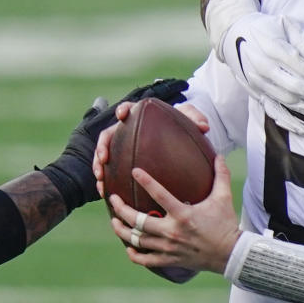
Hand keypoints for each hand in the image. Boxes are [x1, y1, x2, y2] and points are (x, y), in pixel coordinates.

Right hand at [93, 101, 207, 198]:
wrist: (179, 140)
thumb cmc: (183, 126)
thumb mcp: (190, 120)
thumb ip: (196, 119)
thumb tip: (204, 126)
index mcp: (139, 116)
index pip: (128, 109)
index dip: (123, 110)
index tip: (122, 115)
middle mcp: (126, 131)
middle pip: (108, 135)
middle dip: (102, 147)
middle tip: (103, 158)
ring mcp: (122, 146)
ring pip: (104, 155)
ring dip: (99, 166)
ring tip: (101, 179)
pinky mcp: (122, 161)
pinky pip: (110, 171)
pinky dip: (106, 181)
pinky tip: (105, 193)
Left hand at [108, 155, 240, 274]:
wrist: (231, 253)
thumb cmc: (226, 224)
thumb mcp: (224, 198)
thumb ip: (221, 176)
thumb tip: (219, 155)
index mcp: (183, 214)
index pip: (159, 194)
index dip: (145, 181)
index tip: (134, 171)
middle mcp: (172, 231)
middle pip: (138, 221)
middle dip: (121, 209)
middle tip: (113, 199)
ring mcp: (169, 247)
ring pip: (137, 240)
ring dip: (122, 230)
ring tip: (114, 221)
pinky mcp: (170, 259)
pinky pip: (145, 260)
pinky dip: (134, 254)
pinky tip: (129, 246)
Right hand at [219, 11, 303, 134]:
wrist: (234, 35)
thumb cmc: (267, 28)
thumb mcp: (287, 25)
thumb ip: (303, 42)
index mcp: (272, 49)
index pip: (302, 69)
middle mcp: (263, 68)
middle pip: (296, 88)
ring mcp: (257, 83)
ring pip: (287, 101)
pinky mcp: (255, 92)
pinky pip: (272, 110)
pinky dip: (288, 121)